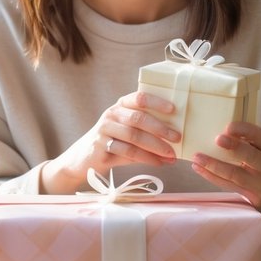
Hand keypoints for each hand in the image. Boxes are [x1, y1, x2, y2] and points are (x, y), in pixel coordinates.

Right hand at [40, 92, 180, 193]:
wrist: (84, 158)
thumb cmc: (113, 142)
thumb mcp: (127, 131)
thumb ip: (147, 131)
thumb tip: (176, 140)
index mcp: (120, 105)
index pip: (139, 98)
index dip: (156, 102)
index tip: (173, 109)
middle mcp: (111, 114)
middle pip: (138, 118)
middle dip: (160, 129)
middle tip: (177, 138)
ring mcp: (104, 130)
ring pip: (134, 137)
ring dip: (156, 147)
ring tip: (171, 155)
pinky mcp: (100, 147)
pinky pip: (127, 153)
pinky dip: (146, 158)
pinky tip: (158, 163)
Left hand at [190, 121, 260, 222]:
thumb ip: (246, 142)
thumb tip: (219, 132)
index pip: (259, 136)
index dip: (244, 130)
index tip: (228, 127)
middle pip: (250, 155)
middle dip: (234, 146)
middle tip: (217, 139)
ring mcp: (260, 183)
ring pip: (235, 174)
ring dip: (214, 165)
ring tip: (197, 157)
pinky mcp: (250, 195)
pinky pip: (227, 185)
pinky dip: (211, 176)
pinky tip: (198, 168)